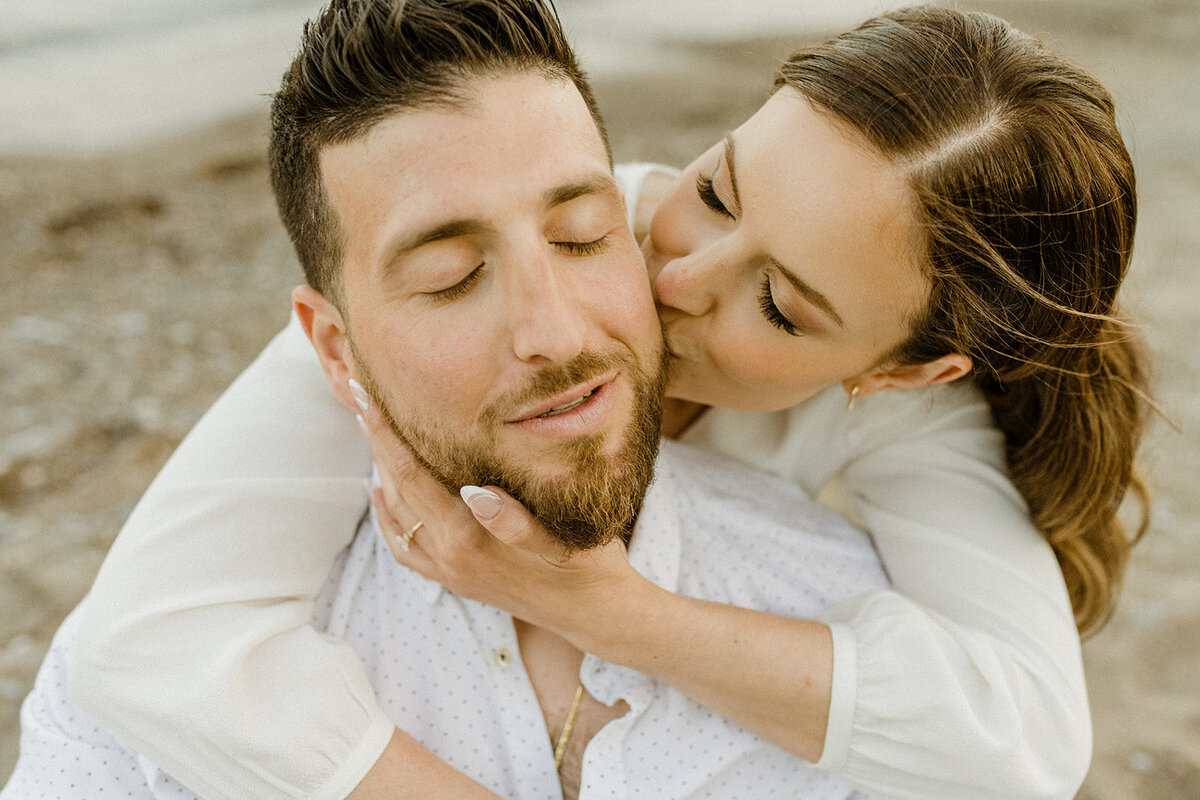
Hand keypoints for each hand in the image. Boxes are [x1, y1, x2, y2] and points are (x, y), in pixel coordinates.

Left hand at [355, 401, 639, 638]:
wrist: (594, 614)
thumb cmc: (586, 565)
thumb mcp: (563, 539)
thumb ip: (517, 521)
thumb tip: (477, 492)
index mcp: (468, 538)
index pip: (412, 473)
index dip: (386, 432)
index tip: (363, 394)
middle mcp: (447, 555)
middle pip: (396, 488)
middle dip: (377, 441)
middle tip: (359, 396)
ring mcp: (447, 570)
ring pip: (396, 513)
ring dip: (381, 471)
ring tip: (373, 431)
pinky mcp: (453, 579)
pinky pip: (404, 545)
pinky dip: (388, 514)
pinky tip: (384, 494)